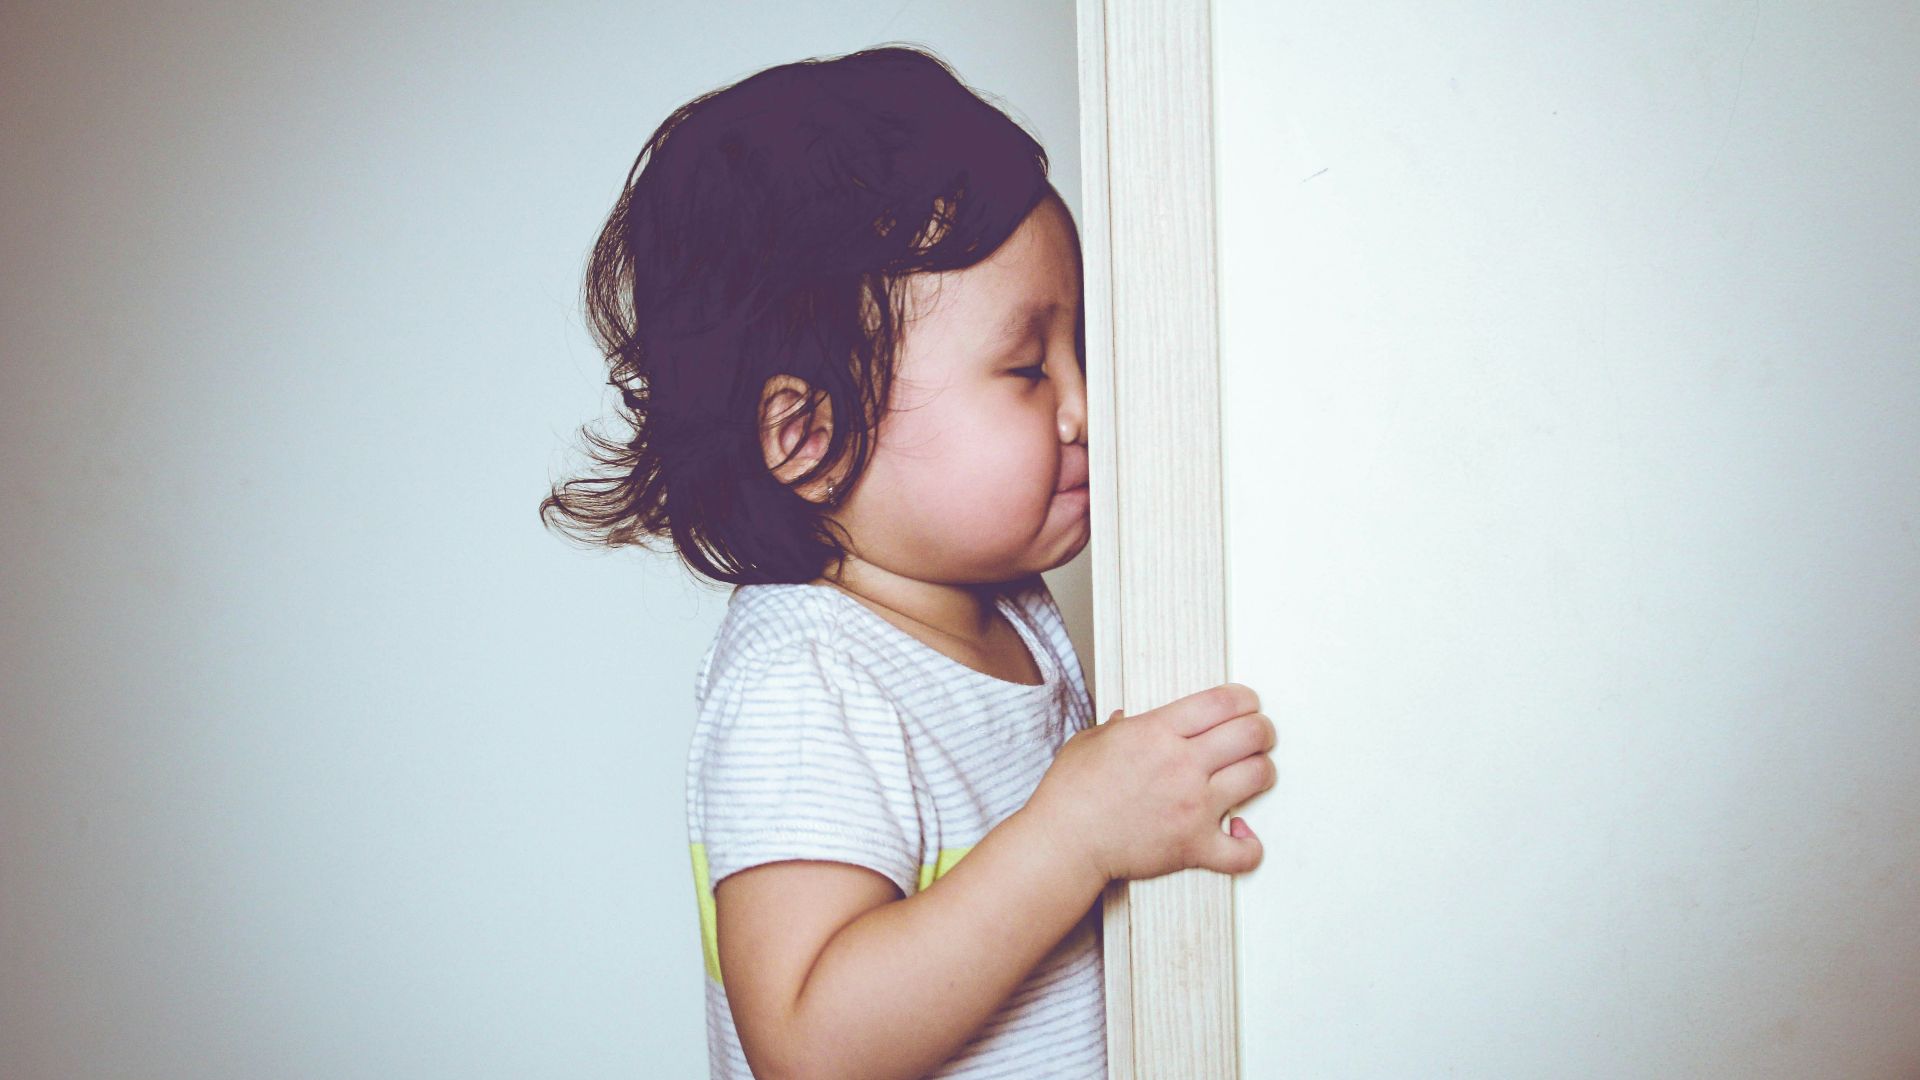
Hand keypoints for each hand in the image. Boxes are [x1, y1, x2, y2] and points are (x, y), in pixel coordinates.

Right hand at [1024, 682, 1274, 884]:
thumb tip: (1124, 719)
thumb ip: (1116, 727)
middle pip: (1250, 734)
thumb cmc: (1070, 793)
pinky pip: (1242, 851)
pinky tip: (1242, 834)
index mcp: (1157, 731)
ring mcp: (1193, 806)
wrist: (1064, 842)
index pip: (1222, 702)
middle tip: (1258, 734)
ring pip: (1258, 777)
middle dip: (1262, 730)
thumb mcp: (1090, 741)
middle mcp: (1182, 764)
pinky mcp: (1194, 845)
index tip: (1248, 703)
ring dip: (1262, 771)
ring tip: (1253, 772)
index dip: (1245, 699)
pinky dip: (1249, 845)